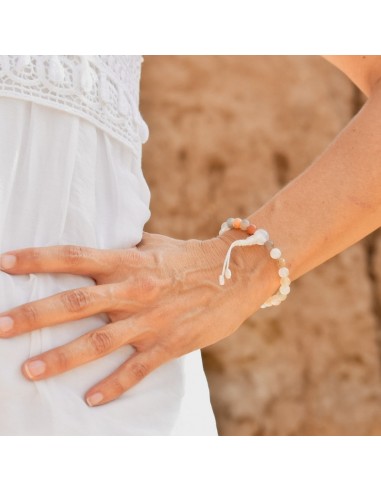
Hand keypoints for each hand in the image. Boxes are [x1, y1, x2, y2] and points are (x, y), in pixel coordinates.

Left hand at [0, 230, 277, 406]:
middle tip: (0, 326)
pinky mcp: (171, 343)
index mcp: (128, 262)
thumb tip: (99, 246)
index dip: (37, 259)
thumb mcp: (155, 244)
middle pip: (75, 303)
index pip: (74, 257)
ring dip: (61, 358)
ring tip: (29, 370)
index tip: (4, 263)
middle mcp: (134, 290)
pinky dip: (114, 386)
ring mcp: (152, 320)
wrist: (238, 272)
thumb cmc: (192, 256)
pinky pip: (137, 369)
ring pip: (99, 342)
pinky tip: (91, 400)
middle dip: (34, 315)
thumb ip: (124, 248)